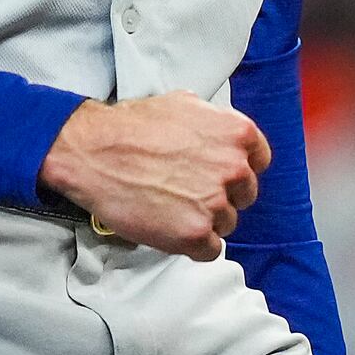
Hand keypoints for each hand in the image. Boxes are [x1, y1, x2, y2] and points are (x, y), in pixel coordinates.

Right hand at [37, 93, 268, 259]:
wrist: (95, 152)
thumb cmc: (132, 127)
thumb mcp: (185, 104)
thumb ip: (214, 123)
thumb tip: (220, 134)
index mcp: (237, 135)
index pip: (259, 162)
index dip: (237, 170)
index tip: (220, 175)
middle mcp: (234, 169)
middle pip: (243, 195)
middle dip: (220, 195)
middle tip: (188, 191)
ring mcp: (216, 203)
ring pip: (226, 223)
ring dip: (204, 220)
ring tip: (172, 207)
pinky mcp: (196, 234)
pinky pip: (210, 250)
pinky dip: (193, 244)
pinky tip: (170, 228)